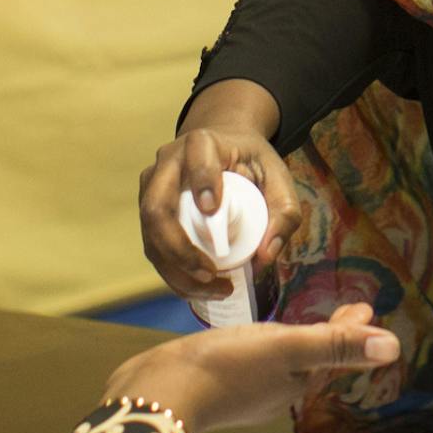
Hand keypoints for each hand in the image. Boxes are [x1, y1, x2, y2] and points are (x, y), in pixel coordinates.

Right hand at [103, 303, 399, 432]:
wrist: (157, 395)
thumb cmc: (224, 369)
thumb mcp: (286, 349)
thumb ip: (335, 346)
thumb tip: (393, 348)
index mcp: (298, 381)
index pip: (334, 352)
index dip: (351, 331)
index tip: (364, 311)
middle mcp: (275, 391)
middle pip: (312, 357)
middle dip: (331, 335)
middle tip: (348, 312)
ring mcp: (244, 391)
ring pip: (283, 361)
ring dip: (299, 340)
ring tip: (303, 320)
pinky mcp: (214, 383)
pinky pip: (252, 360)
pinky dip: (265, 344)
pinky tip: (252, 336)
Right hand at [138, 81, 302, 298]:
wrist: (225, 149)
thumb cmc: (252, 163)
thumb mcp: (278, 177)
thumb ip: (285, 212)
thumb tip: (265, 257)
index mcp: (202, 143)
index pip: (197, 159)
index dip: (202, 182)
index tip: (213, 208)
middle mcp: (168, 162)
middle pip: (157, 208)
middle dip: (180, 249)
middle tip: (211, 274)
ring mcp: (151, 187)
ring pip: (151, 234)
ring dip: (177, 270)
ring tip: (215, 289)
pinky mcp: (147, 210)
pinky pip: (152, 246)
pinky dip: (173, 273)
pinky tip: (199, 288)